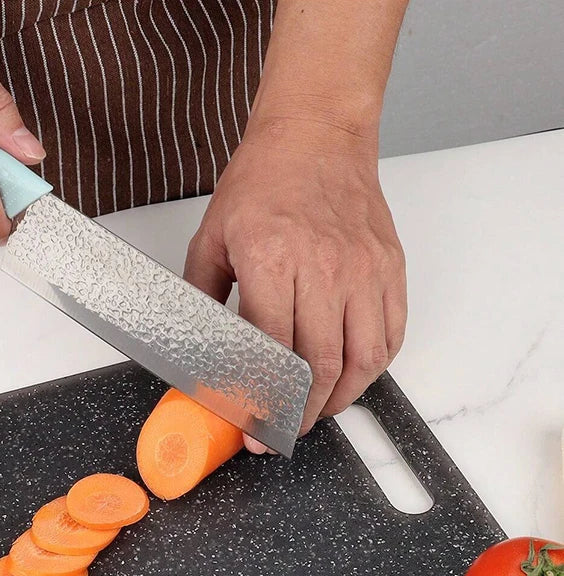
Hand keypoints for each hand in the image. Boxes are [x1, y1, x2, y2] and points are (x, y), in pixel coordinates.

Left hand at [184, 117, 405, 451]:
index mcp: (273, 261)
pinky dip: (373, 367)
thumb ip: (200, 297)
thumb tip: (195, 346)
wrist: (317, 134)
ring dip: (340, 399)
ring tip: (316, 412)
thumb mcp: (212, 237)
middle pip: (322, 366)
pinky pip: (391, 334)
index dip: (264, 400)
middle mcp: (325, 269)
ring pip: (364, 360)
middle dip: (301, 413)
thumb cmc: (264, 181)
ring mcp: (364, 270)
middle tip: (284, 431)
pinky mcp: (389, 269)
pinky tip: (351, 377)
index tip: (257, 429)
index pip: (273, 352)